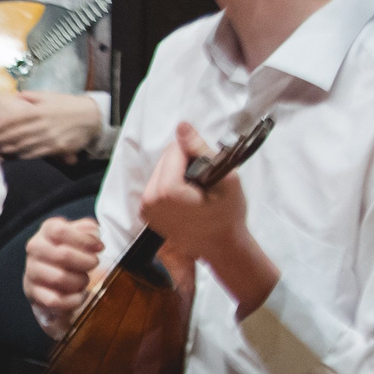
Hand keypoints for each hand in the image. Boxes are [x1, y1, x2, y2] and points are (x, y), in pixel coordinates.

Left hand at [0, 90, 102, 159]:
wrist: (91, 116)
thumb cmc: (67, 105)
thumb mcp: (49, 96)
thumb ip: (29, 96)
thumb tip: (13, 96)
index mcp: (39, 110)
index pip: (13, 119)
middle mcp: (42, 124)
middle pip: (15, 134)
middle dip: (1, 139)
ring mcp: (49, 137)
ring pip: (24, 145)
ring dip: (9, 149)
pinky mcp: (57, 147)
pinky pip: (36, 153)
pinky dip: (24, 155)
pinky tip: (16, 155)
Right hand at [23, 216, 102, 338]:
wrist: (51, 277)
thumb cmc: (70, 253)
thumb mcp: (80, 236)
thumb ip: (89, 230)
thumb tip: (93, 236)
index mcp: (46, 231)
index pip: (60, 231)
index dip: (84, 240)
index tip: (99, 248)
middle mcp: (35, 249)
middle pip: (62, 255)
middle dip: (86, 262)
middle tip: (94, 264)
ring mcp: (31, 271)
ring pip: (60, 278)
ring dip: (80, 281)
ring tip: (83, 279)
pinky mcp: (33, 292)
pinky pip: (55, 300)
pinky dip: (73, 299)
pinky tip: (79, 295)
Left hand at [140, 120, 274, 312]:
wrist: (221, 246)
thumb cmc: (228, 216)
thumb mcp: (225, 179)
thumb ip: (201, 150)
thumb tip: (182, 127)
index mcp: (166, 192)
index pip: (175, 150)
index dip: (195, 152)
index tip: (210, 167)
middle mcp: (148, 199)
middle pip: (164, 160)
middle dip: (185, 162)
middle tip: (206, 179)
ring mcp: (145, 208)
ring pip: (160, 171)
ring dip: (179, 172)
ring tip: (198, 188)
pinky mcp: (146, 212)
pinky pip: (157, 185)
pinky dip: (172, 184)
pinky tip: (188, 195)